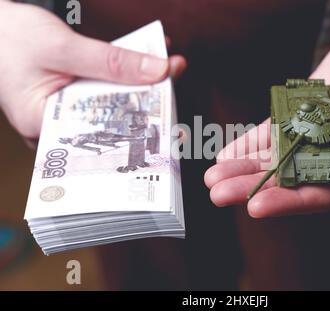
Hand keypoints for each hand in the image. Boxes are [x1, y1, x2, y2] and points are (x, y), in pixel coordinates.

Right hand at [0, 1, 185, 138]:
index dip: (140, 124)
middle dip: (146, 101)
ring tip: (167, 68)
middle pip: (112, 119)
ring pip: (112, 103)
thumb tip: (158, 71)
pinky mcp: (74, 98)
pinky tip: (146, 59)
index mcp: (44, 126)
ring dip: (139, 83)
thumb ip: (111, 61)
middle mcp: (58, 127)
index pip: (103, 133)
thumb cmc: (11, 38)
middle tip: (174, 85)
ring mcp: (66, 113)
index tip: (171, 114)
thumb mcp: (63, 47)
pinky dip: (124, 74)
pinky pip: (105, 89)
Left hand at [205, 15, 329, 216]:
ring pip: (275, 157)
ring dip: (244, 167)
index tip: (256, 206)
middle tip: (218, 193)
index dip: (290, 202)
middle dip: (253, 187)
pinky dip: (249, 142)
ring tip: (212, 177)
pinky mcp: (302, 114)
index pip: (323, 194)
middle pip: (289, 180)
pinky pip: (273, 131)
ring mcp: (316, 136)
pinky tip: (225, 152)